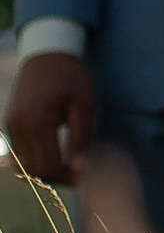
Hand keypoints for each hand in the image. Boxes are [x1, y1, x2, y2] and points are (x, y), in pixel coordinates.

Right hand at [5, 50, 95, 186]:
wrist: (47, 54)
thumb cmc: (70, 77)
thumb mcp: (84, 105)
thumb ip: (81, 138)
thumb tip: (80, 169)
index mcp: (38, 121)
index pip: (49, 165)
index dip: (67, 178)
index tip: (84, 178)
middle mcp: (19, 126)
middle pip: (35, 169)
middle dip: (58, 177)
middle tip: (78, 174)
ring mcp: (11, 126)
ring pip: (25, 165)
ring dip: (45, 170)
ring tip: (67, 165)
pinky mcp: (9, 124)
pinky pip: (19, 153)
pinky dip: (35, 160)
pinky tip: (54, 154)